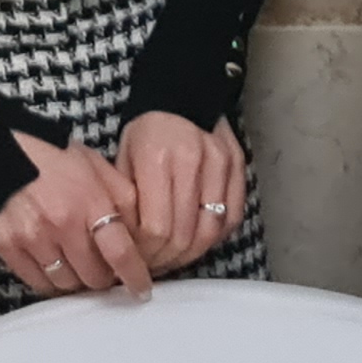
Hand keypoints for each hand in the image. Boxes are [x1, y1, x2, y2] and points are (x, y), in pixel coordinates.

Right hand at [0, 131, 152, 300]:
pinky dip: (50, 280)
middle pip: (93, 276)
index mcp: (88, 200)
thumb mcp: (96, 165)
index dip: (135, 276)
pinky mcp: (5, 245)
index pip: (120, 252)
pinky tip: (55, 266)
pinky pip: (36, 282)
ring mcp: (31, 237)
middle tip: (103, 268)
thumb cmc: (52, 154)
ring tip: (78, 265)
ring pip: (65, 284)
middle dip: (103, 276)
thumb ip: (123, 198)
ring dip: (76, 280)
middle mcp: (60, 223)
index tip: (141, 289)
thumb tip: (142, 234)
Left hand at [117, 110, 247, 272]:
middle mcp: (192, 160)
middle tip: (154, 265)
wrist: (182, 96)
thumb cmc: (146, 132)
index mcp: (156, 158)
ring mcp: (221, 163)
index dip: (147, 253)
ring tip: (174, 257)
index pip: (156, 228)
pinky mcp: (239, 166)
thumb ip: (125, 202)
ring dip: (191, 253)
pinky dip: (214, 237)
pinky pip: (232, 218)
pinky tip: (196, 239)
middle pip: (184, 235)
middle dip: (167, 259)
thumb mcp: (122, 159)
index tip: (136, 259)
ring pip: (210, 231)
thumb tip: (124, 249)